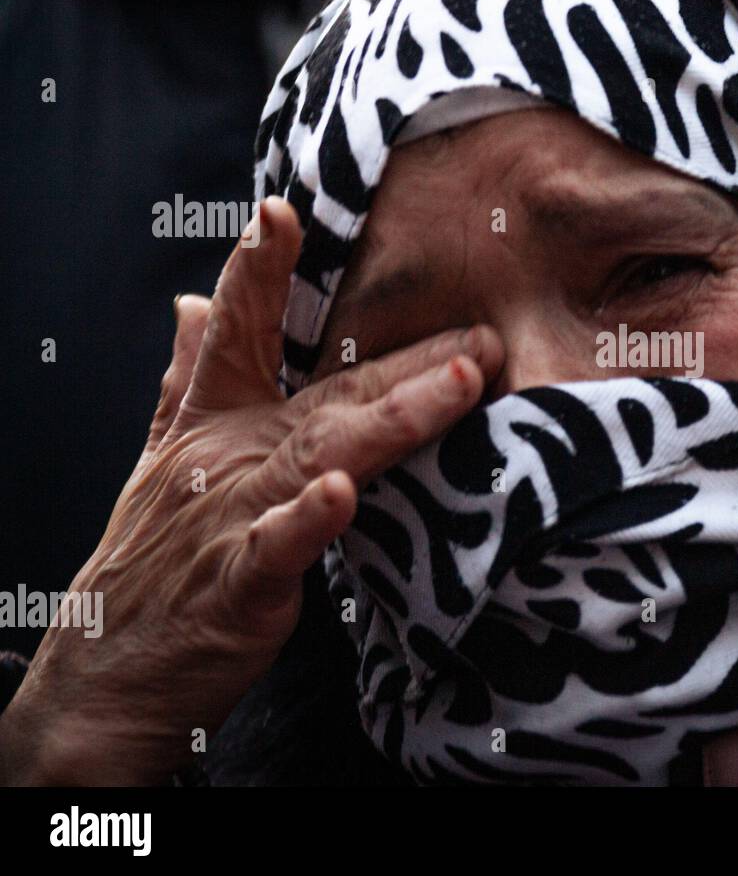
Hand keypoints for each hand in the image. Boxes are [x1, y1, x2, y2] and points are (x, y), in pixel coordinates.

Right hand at [0, 198, 502, 784]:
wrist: (108, 674)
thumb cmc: (153, 563)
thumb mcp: (162, 457)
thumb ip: (187, 377)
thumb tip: (191, 301)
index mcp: (213, 424)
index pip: (238, 334)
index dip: (258, 273)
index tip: (281, 211)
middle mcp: (227, 458)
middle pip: (327, 395)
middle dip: (405, 361)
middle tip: (481, 333)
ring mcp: (231, 518)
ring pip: (320, 455)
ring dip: (390, 419)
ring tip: (456, 383)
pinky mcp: (239, 585)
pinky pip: (278, 548)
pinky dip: (308, 521)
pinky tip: (343, 493)